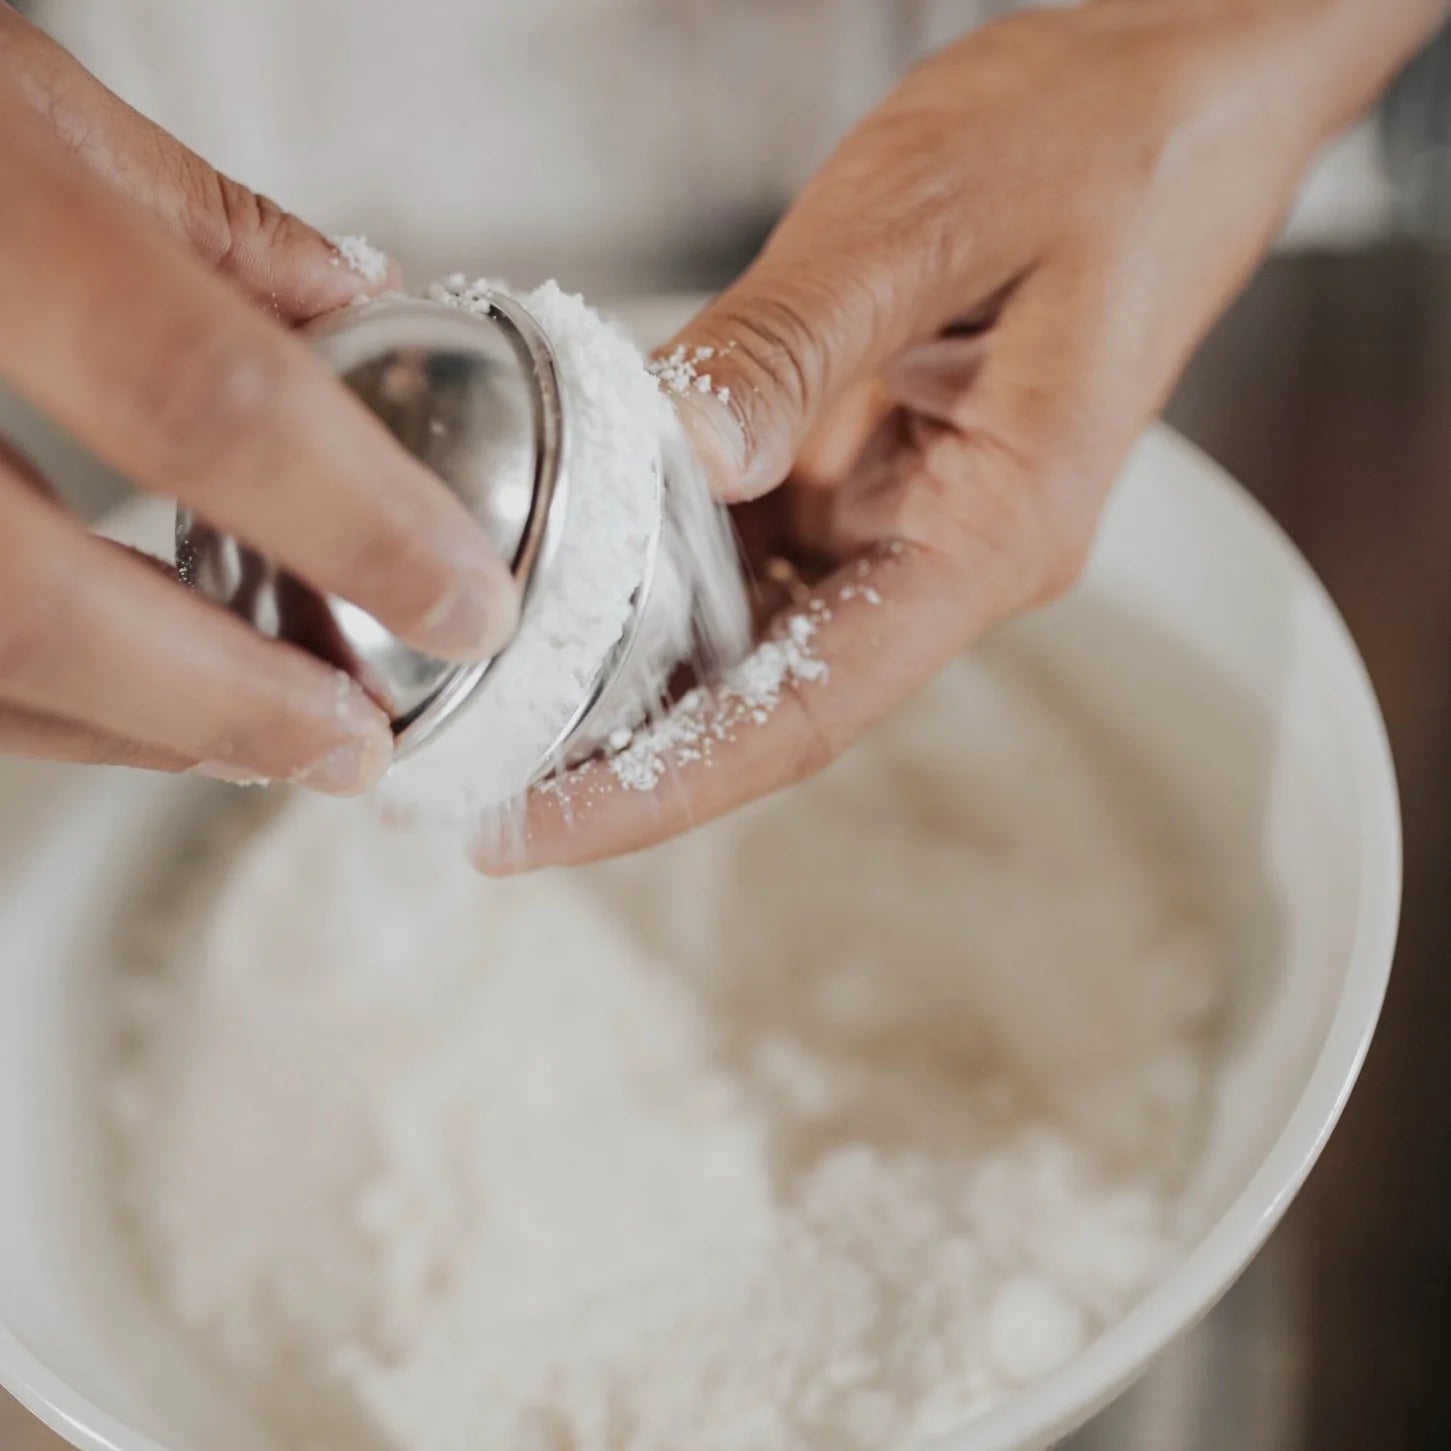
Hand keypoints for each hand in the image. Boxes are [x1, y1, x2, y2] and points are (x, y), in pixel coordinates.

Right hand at [0, 9, 517, 791]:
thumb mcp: (2, 80)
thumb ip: (184, 217)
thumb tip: (356, 300)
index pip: (203, 399)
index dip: (358, 526)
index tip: (464, 603)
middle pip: (41, 602)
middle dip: (227, 704)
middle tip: (354, 746)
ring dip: (129, 728)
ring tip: (261, 738)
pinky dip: (33, 698)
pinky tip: (124, 702)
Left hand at [491, 0, 1440, 868]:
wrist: (1182, 93)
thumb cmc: (1103, 141)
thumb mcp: (930, 215)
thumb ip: (795, 340)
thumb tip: (683, 449)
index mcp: (992, 530)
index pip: (808, 709)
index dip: (664, 784)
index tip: (537, 828)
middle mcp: (950, 553)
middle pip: (771, 698)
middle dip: (623, 751)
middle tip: (476, 780)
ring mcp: (913, 517)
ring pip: (758, 630)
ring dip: (634, 665)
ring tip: (498, 694)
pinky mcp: (879, 469)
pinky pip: (761, 546)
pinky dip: (666, 563)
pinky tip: (576, 566)